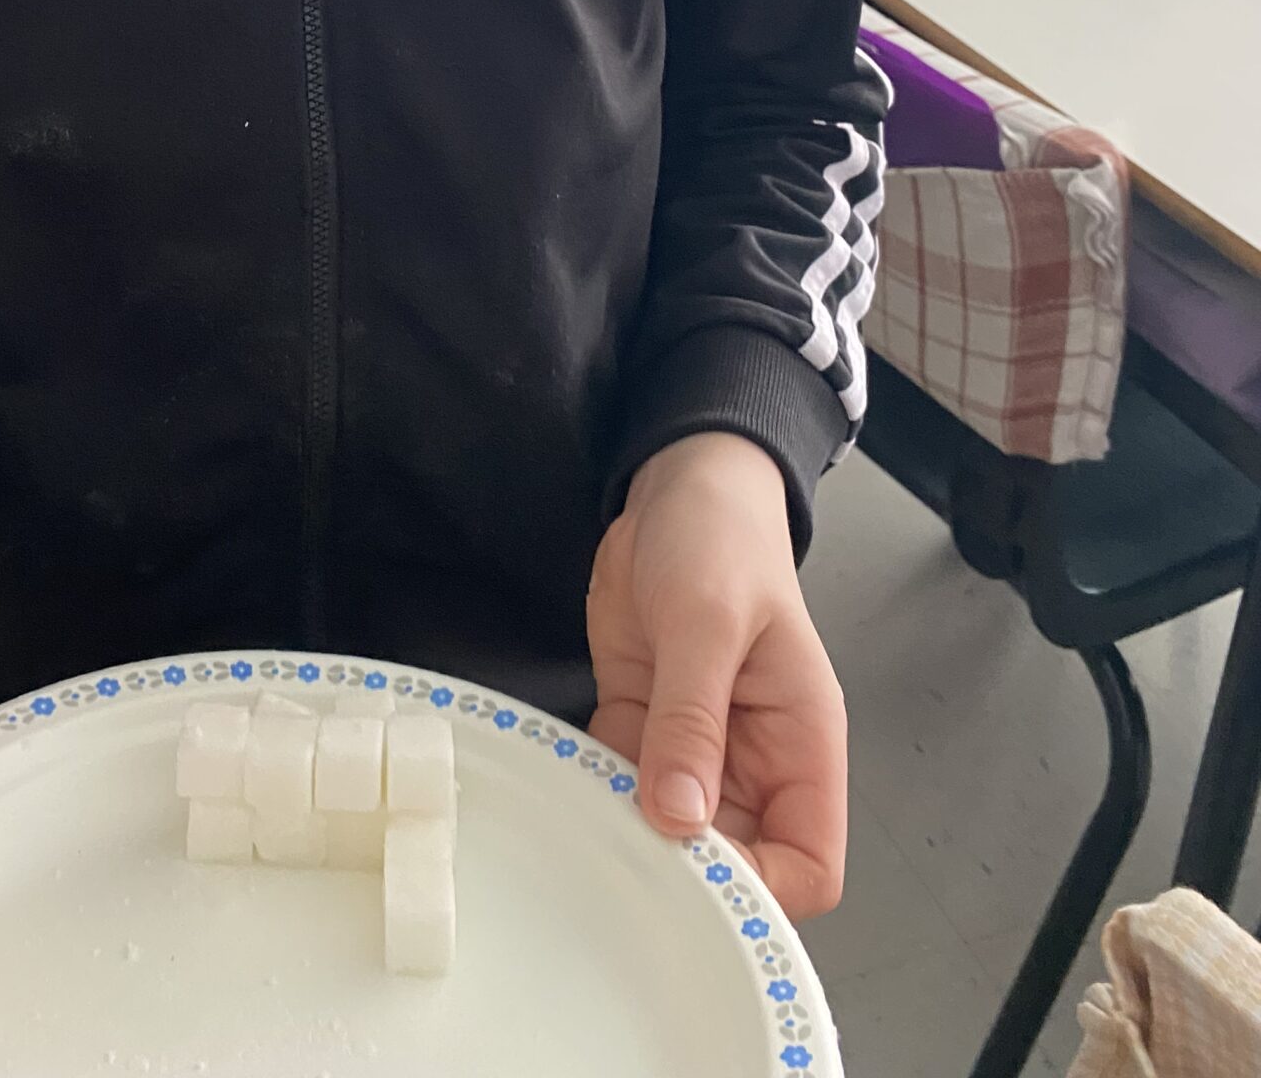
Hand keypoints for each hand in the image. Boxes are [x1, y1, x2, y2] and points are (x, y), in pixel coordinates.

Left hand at [586, 432, 846, 920]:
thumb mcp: (708, 623)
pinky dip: (595, 794)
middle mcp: (754, 760)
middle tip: (625, 870)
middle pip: (737, 864)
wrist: (677, 482)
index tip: (695, 884)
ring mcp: (696, 746)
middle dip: (686, 876)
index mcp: (801, 744)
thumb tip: (681, 816)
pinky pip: (621, 785)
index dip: (763, 892)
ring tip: (586, 833)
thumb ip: (694, 719)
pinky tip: (565, 789)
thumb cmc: (720, 538)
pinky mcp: (643, 723)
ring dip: (630, 839)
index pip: (809, 864)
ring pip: (672, 833)